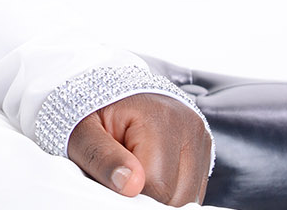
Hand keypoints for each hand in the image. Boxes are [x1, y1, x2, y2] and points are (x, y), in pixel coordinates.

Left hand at [66, 91, 211, 205]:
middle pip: (177, 194)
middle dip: (144, 192)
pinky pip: (191, 190)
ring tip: (132, 168)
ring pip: (187, 196)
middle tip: (118, 172)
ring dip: (158, 193)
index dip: (129, 190)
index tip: (109, 177)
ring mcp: (201, 139)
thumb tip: (130, 186)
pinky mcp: (204, 152)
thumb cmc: (92, 111)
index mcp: (161, 117)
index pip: (156, 184)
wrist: (107, 90)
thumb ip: (101, 157)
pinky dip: (169, 189)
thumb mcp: (82, 130)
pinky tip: (147, 171)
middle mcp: (190, 126)